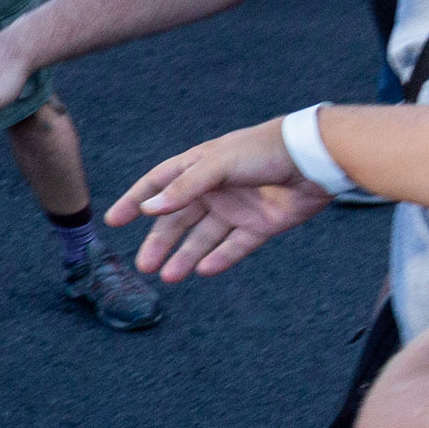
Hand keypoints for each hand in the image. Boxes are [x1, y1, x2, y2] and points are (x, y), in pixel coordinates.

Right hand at [104, 119, 332, 280]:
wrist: (314, 159)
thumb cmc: (263, 150)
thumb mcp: (217, 165)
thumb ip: (184, 188)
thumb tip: (149, 209)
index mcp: (199, 166)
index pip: (158, 185)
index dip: (137, 201)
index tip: (114, 221)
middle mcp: (214, 189)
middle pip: (178, 219)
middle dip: (160, 241)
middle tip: (144, 265)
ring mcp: (237, 208)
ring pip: (203, 237)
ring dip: (185, 256)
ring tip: (170, 277)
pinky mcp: (260, 225)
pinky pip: (234, 246)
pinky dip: (219, 259)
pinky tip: (203, 271)